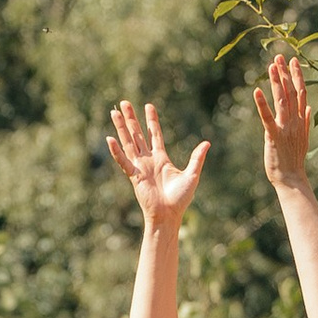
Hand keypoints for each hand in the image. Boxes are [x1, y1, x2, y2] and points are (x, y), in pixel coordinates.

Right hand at [107, 99, 208, 228]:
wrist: (168, 215)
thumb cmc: (180, 199)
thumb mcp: (192, 175)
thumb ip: (197, 158)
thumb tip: (207, 142)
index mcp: (161, 158)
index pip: (155, 134)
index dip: (152, 120)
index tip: (148, 106)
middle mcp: (148, 160)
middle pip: (138, 134)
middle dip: (131, 119)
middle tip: (124, 103)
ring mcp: (139, 167)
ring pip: (128, 142)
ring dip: (121, 127)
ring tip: (114, 112)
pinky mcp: (134, 176)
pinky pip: (123, 160)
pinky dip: (116, 150)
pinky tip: (110, 139)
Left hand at [254, 52, 312, 189]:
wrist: (292, 178)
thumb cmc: (294, 160)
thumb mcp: (303, 139)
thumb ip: (306, 121)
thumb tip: (309, 107)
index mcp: (301, 121)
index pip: (300, 93)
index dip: (296, 76)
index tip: (293, 62)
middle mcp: (296, 121)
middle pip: (291, 92)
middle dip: (285, 73)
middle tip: (280, 56)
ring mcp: (286, 128)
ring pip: (282, 100)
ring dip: (277, 82)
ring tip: (272, 66)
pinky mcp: (274, 136)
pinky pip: (267, 117)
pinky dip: (262, 104)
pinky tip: (256, 91)